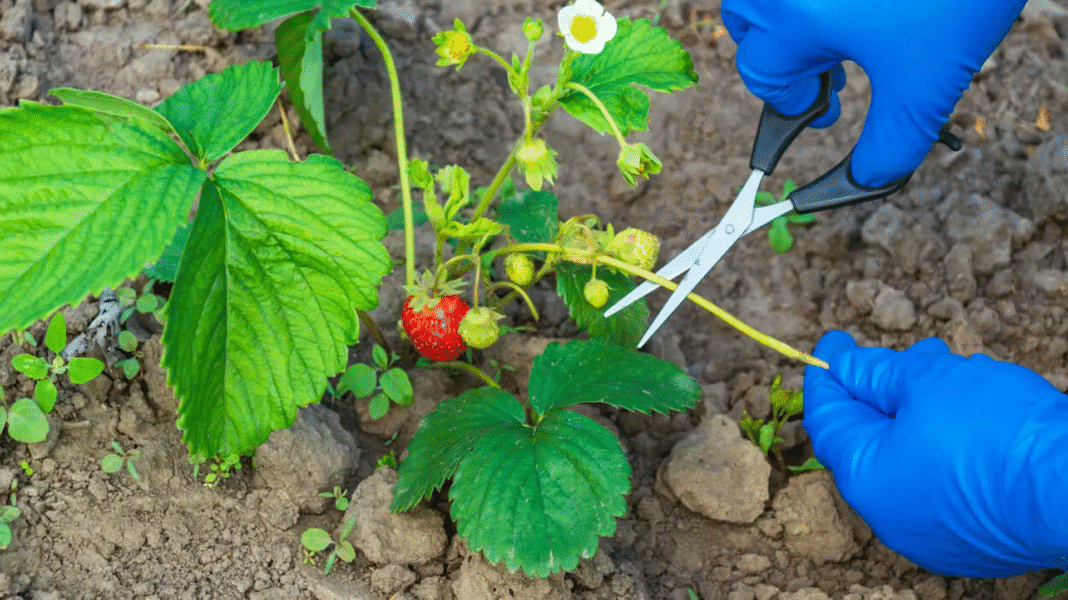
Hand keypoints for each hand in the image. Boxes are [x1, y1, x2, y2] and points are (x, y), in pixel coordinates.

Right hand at [720, 0, 1025, 186]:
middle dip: (781, 62)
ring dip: (789, 27)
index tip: (824, 115)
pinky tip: (852, 12)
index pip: (761, 76)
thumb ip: (891, 143)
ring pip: (766, 1)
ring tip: (839, 43)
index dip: (792, 107)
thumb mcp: (927, 84)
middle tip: (827, 79)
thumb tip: (867, 180)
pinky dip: (807, 3)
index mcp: (793, 17)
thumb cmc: (959, 0)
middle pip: (750, 32)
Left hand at [803, 331, 1067, 576]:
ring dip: (918, 411)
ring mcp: (932, 532)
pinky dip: (944, 444)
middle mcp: (890, 516)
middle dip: (880, 389)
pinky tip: (970, 411)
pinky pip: (941, 480)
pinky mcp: (971, 537)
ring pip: (908, 457)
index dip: (829, 375)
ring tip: (945, 371)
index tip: (834, 343)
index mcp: (865, 480)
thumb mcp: (926, 382)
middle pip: (869, 439)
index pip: (829, 420)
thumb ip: (876, 373)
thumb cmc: (997, 433)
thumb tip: (845, 365)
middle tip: (900, 356)